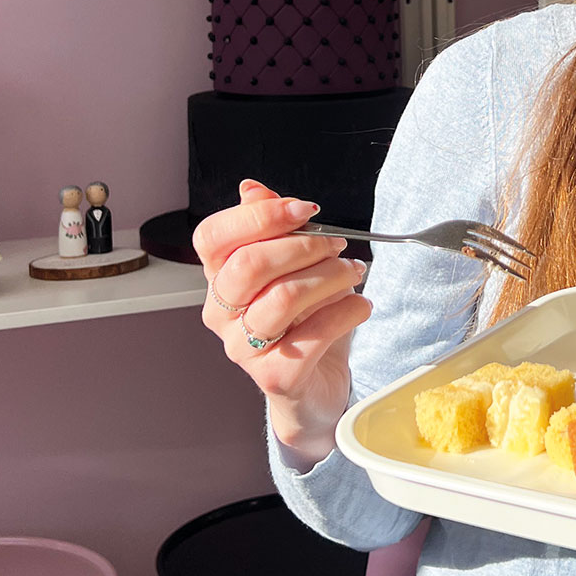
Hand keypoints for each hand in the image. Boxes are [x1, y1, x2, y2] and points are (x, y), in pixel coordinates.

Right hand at [193, 177, 371, 461]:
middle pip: (250, 264)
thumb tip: (252, 188)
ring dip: (331, 276)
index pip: (213, 237)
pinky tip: (362, 305)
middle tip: (338, 244)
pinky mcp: (275, 377)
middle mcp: (221, 314)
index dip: (258, 216)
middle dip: (304, 245)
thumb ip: (272, 228)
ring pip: (284, 297)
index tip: (304, 209)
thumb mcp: (290, 269)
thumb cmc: (303, 322)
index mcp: (219, 279)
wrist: (315, 387)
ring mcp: (243, 348)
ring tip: (356, 271)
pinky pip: (313, 334)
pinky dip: (347, 312)